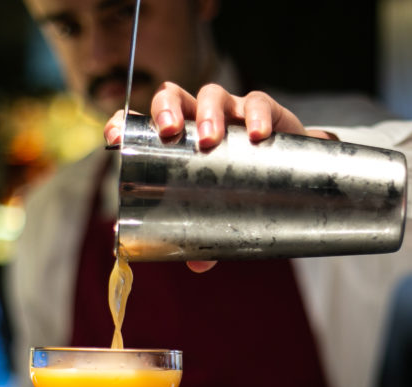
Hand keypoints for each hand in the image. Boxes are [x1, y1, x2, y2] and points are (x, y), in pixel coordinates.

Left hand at [104, 83, 333, 272]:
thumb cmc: (245, 191)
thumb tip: (195, 266)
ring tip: (210, 140)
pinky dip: (255, 115)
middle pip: (172, 96)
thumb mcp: (220, 213)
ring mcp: (232, 112)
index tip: (114, 136)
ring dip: (207, 114)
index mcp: (179, 140)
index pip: (144, 122)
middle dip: (166, 110)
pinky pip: (258, 103)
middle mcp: (200, 120)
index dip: (125, 122)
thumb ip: (204, 236)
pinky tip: (257, 135)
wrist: (296, 177)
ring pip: (212, 95)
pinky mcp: (268, 112)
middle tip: (169, 133)